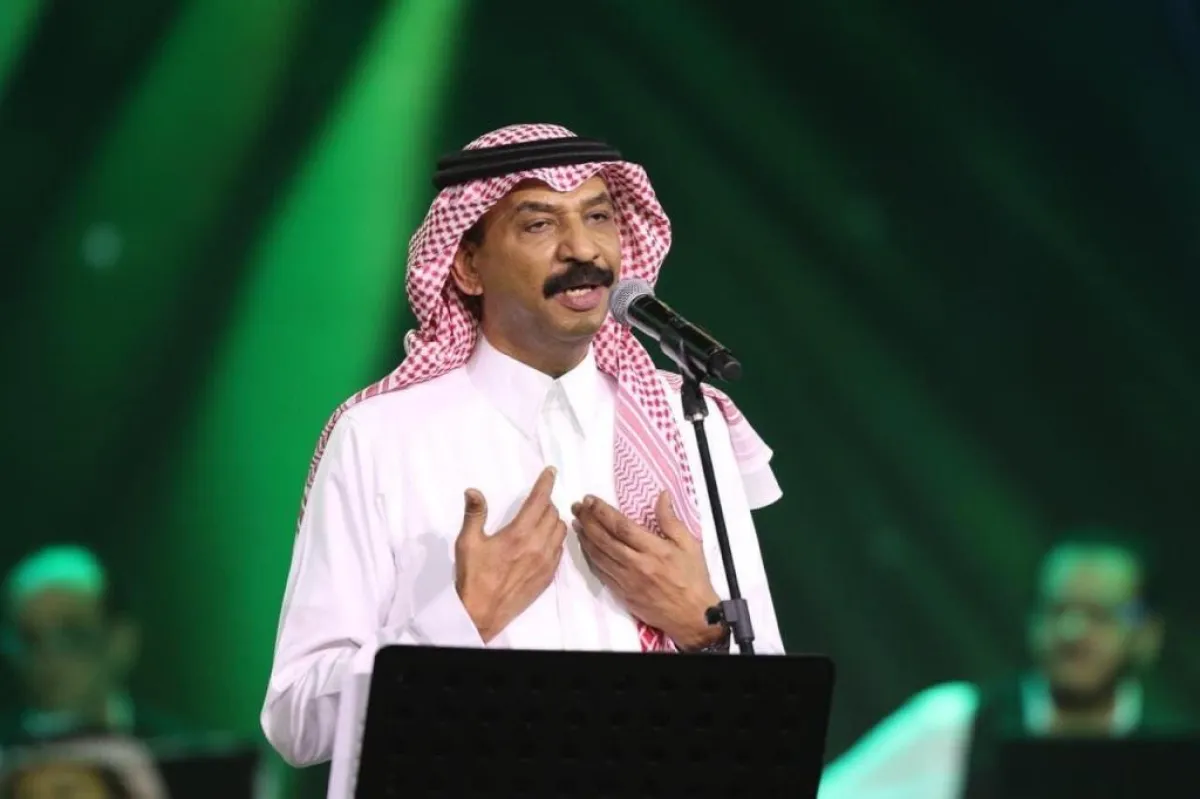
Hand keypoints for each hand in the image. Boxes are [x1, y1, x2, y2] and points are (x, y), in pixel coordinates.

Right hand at [455, 467, 566, 642]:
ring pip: (560, 531)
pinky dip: (555, 540)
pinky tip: (544, 541)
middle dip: (546, 502)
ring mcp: (546, 562)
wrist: (482, 614)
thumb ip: (474, 514)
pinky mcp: (548, 576)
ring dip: (553, 520)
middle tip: (537, 501)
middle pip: (553, 514)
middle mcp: (537, 545)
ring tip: (542, 519)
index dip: (546, 483)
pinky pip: (560, 550)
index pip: (539, 501)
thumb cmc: (473, 577)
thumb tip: (473, 491)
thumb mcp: (467, 543)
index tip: (551, 472)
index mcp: (518, 534)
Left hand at [571, 491, 723, 649]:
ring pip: (599, 556)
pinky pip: (601, 573)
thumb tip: (661, 495)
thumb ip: (671, 520)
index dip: (602, 511)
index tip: (590, 499)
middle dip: (587, 520)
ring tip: (576, 523)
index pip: (621, 526)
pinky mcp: (622, 594)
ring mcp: (627, 581)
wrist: (693, 616)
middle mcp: (637, 564)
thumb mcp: (689, 544)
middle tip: (576, 507)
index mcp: (654, 549)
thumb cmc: (693, 578)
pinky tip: (585, 548)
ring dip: (584, 538)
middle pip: (604, 539)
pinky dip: (590, 558)